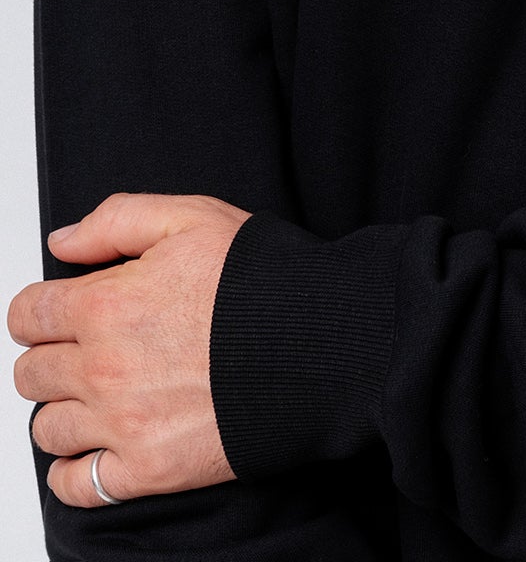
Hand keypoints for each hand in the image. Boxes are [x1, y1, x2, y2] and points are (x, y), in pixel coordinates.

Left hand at [8, 191, 249, 507]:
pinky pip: (77, 485)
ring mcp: (124, 423)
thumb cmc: (263, 280)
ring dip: (63, 410)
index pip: (27, 314)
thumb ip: (117, 220)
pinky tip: (94, 450)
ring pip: (47, 428)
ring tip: (95, 396)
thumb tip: (63, 241)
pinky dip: (74, 472)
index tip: (57, 313)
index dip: (39, 309)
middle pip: (31, 372)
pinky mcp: (149, 469)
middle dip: (51, 356)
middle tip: (84, 349)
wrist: (320, 342)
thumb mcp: (191, 218)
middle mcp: (104, 368)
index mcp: (108, 304)